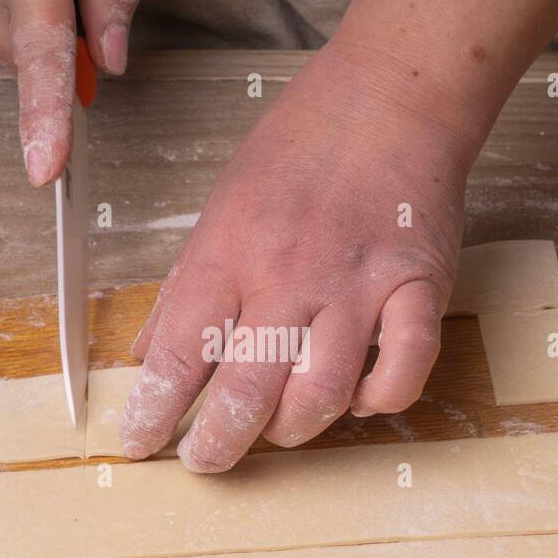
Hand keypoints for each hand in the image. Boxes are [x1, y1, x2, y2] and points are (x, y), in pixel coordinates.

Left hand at [120, 40, 479, 471]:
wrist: (390, 97)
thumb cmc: (299, 147)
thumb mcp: (220, 205)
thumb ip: (186, 286)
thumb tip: (149, 352)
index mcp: (230, 253)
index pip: (179, 355)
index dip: (153, 412)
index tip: (140, 444)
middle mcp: (289, 275)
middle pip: (246, 392)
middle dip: (217, 445)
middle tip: (206, 460)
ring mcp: (358, 285)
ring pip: (321, 394)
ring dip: (293, 430)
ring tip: (277, 429)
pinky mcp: (418, 288)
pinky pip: (404, 371)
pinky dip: (379, 400)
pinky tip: (359, 397)